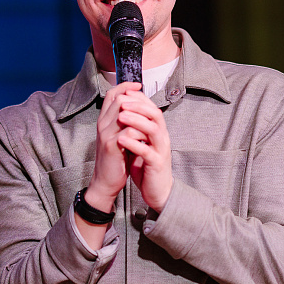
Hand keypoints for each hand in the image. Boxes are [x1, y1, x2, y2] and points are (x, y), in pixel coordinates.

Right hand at [85, 81, 140, 212]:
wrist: (105, 182)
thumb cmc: (116, 159)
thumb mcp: (118, 137)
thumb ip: (124, 122)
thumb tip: (138, 107)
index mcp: (104, 120)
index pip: (112, 94)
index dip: (125, 86)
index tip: (139, 85)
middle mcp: (102, 124)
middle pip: (119, 99)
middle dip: (137, 99)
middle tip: (151, 106)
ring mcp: (106, 134)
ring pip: (124, 111)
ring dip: (142, 114)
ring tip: (152, 121)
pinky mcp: (112, 147)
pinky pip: (129, 131)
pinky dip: (141, 132)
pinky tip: (147, 138)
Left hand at [115, 90, 172, 211]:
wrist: (158, 191)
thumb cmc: (147, 167)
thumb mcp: (141, 144)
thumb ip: (135, 129)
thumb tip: (122, 111)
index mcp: (158, 131)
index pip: (151, 107)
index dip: (139, 98)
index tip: (125, 91)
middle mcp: (162, 137)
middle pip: (155, 114)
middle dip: (138, 105)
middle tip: (122, 102)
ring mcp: (161, 150)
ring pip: (153, 130)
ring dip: (137, 121)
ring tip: (121, 116)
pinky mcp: (157, 164)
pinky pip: (147, 151)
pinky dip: (135, 144)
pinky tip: (122, 139)